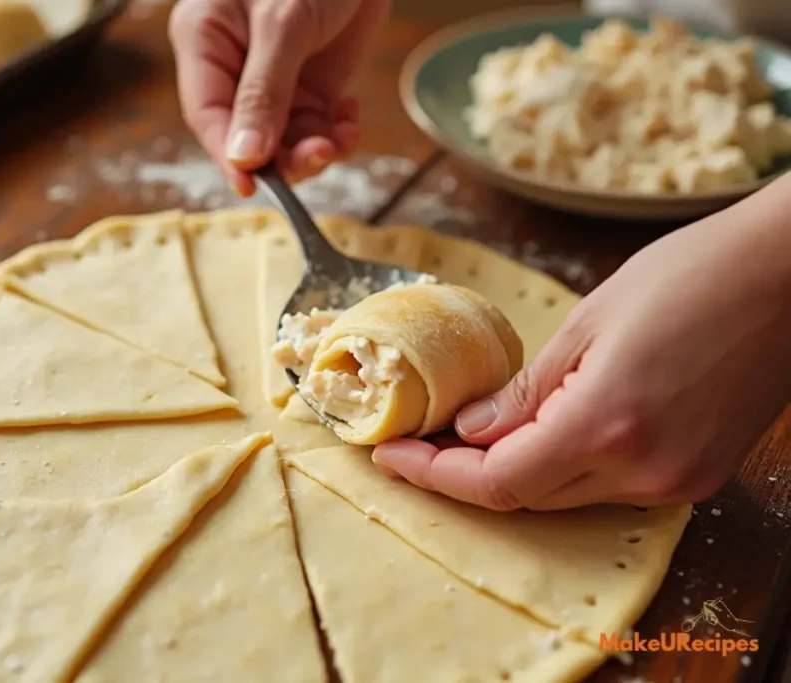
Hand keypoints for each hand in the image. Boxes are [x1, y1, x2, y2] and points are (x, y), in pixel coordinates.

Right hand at [168, 0, 388, 195]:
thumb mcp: (283, 23)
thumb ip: (264, 93)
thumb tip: (244, 158)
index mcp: (205, 42)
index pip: (208, 115)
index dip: (228, 156)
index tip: (252, 188)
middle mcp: (235, 67)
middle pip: (246, 136)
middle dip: (282, 155)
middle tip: (317, 157)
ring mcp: (275, 77)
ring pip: (284, 139)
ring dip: (314, 149)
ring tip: (340, 138)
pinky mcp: (313, 80)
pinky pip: (316, 125)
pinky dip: (335, 133)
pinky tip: (350, 120)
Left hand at [373, 178, 790, 510]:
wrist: (789, 274)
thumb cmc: (691, 275)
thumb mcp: (588, 322)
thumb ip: (526, 390)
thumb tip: (472, 429)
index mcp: (606, 425)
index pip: (498, 481)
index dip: (435, 475)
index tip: (391, 455)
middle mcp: (645, 471)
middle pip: (527, 495)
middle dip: (463, 474)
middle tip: (418, 442)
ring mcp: (678, 481)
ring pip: (566, 496)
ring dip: (512, 471)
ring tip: (465, 436)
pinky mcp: (698, 475)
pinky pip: (608, 488)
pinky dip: (562, 467)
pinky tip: (536, 434)